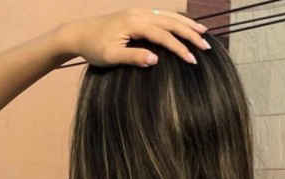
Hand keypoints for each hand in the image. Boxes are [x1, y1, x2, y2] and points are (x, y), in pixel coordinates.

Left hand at [59, 7, 210, 67]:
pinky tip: (184, 25)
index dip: (179, 47)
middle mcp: (139, 14)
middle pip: (170, 22)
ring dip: (186, 24)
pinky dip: (176, 20)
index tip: (192, 60)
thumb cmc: (94, 48)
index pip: (163, 35)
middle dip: (190, 33)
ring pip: (168, 16)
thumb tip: (155, 60)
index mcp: (134, 24)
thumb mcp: (111, 57)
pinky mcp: (136, 15)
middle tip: (206, 46)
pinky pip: (161, 15)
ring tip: (203, 32)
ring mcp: (138, 13)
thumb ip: (133, 57)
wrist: (79, 33)